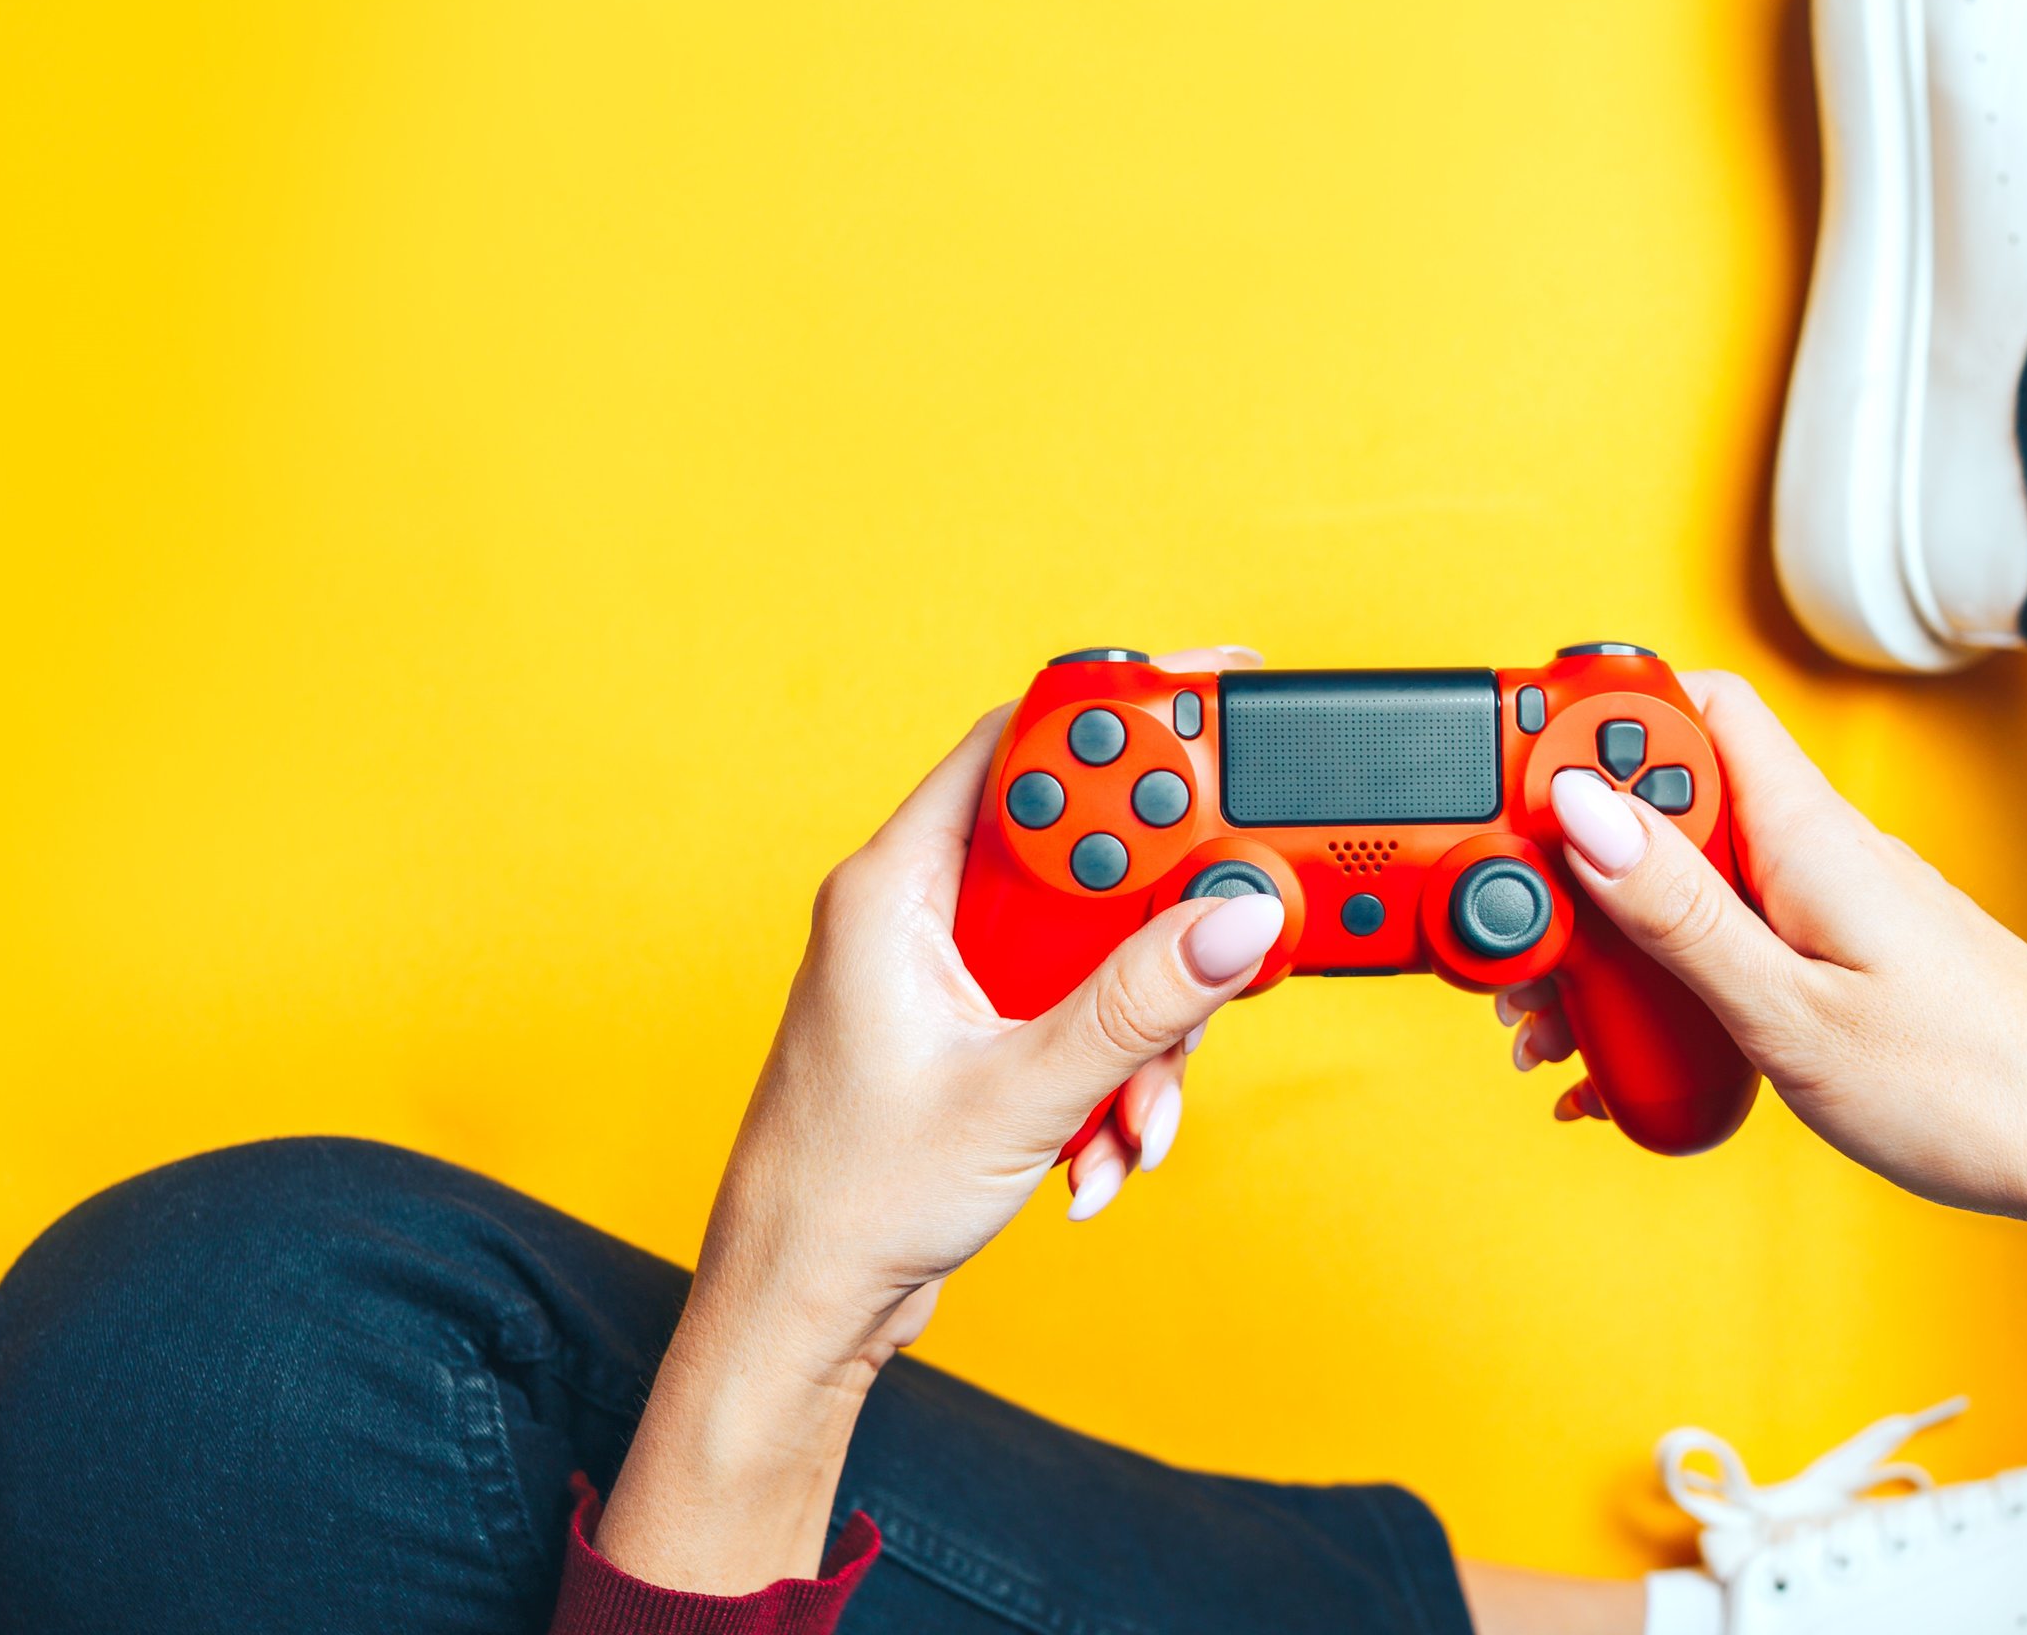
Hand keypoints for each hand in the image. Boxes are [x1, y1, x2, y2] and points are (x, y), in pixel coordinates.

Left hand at [595, 653, 1285, 1591]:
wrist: (796, 1315)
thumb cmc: (840, 1204)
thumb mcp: (1016, 1098)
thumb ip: (1135, 1007)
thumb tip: (1230, 924)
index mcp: (894, 888)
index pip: (1019, 743)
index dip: (1118, 714)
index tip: (1207, 710)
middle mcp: (918, 915)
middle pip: (1081, 852)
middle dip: (1156, 923)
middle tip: (1221, 939)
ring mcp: (949, 977)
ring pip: (1094, 946)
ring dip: (1140, 1032)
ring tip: (1137, 1109)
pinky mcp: (977, 1034)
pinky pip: (1079, 1014)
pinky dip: (1111, 1077)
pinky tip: (1103, 1149)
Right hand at [1507, 671, 2026, 1370]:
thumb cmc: (1979, 1091)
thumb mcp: (1795, 1015)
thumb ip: (1684, 914)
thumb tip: (1585, 808)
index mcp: (1808, 834)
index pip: (1686, 704)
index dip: (1593, 718)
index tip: (1515, 792)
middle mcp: (1816, 851)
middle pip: (1663, 801)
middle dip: (1574, 865)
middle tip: (1525, 956)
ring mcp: (1827, 905)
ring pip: (1684, 882)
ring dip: (1611, 945)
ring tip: (1561, 1029)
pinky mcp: (1837, 960)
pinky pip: (1724, 943)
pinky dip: (1664, 993)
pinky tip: (1635, 1065)